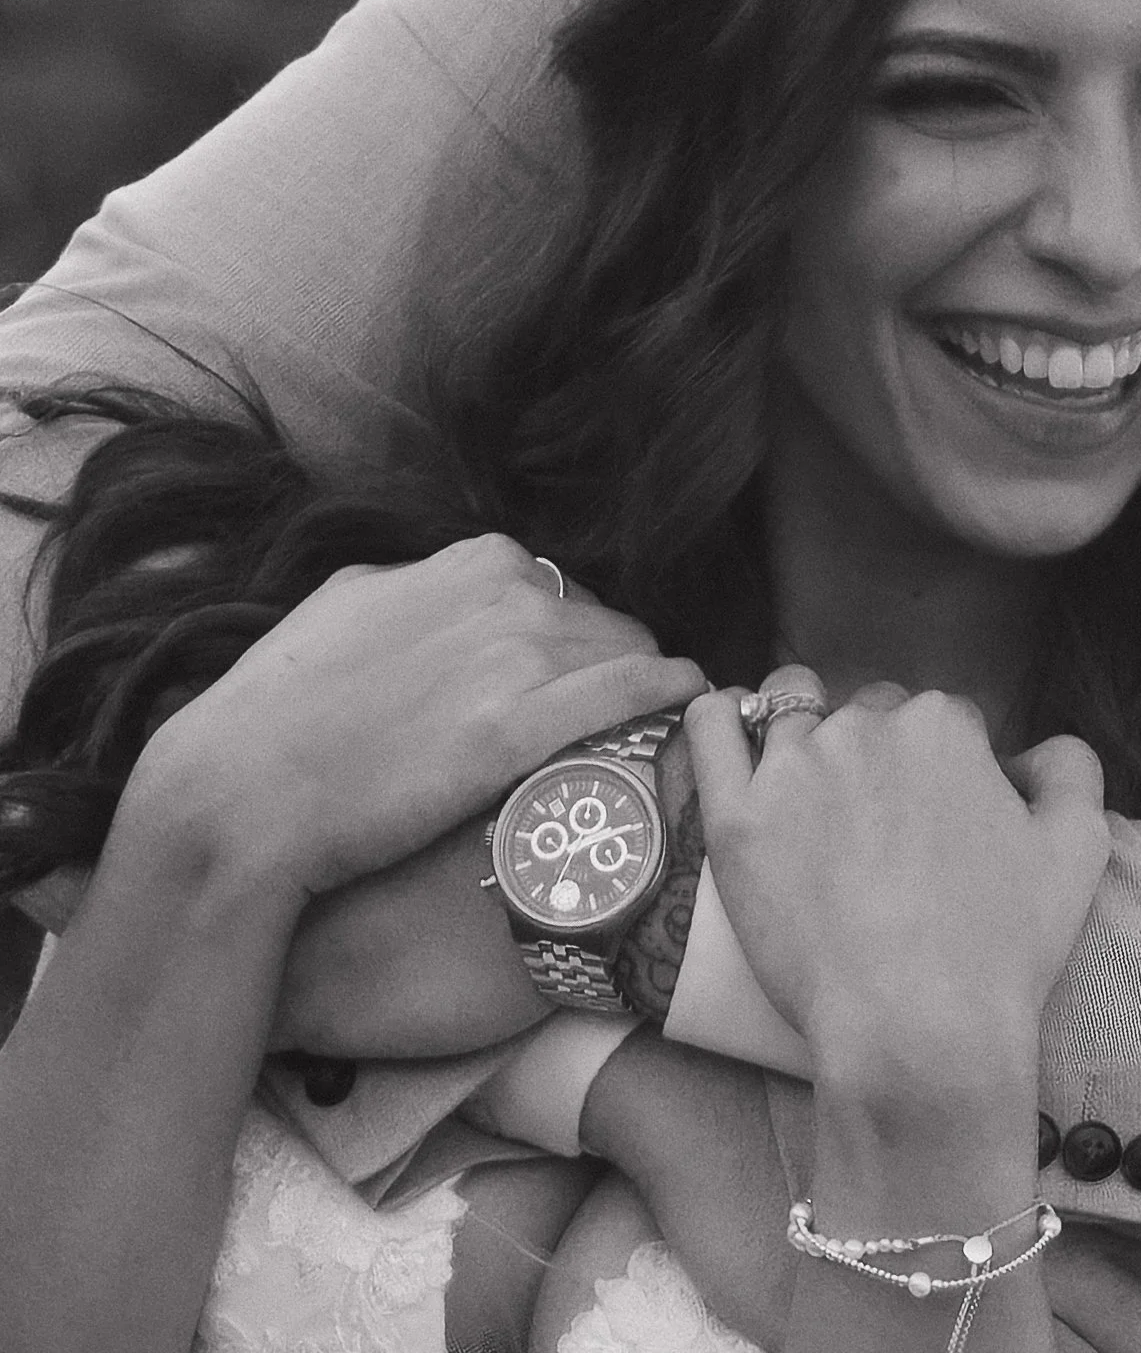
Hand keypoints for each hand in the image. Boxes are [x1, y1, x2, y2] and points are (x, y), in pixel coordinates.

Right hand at [128, 536, 705, 905]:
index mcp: (467, 560)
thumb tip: (452, 595)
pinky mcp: (519, 727)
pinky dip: (665, 695)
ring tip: (653, 730)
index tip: (572, 678)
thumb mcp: (349, 611)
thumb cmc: (280, 712)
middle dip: (611, 666)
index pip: (560, 590)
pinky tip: (687, 703)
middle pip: (604, 624)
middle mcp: (503, 591)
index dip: (573, 639)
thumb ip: (419, 596)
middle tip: (615, 716)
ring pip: (624, 658)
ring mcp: (515, 656)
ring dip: (641, 690)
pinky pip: (628, 695)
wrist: (241, 792)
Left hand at [685, 671, 1109, 1101]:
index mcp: (943, 727)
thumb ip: (1072, 771)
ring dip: (804, 739)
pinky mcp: (735, 816)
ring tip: (811, 801)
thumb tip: (1034, 752)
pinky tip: (732, 736)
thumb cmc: (1002, 948)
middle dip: (876, 755)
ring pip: (790, 714)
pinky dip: (719, 718)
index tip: (938, 823)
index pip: (941, 719)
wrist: (917, 1028)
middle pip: (867, 714)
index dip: (944, 769)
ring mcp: (792, 769)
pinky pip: (709, 728)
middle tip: (880, 833)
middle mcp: (865, 728)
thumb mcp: (1079, 850)